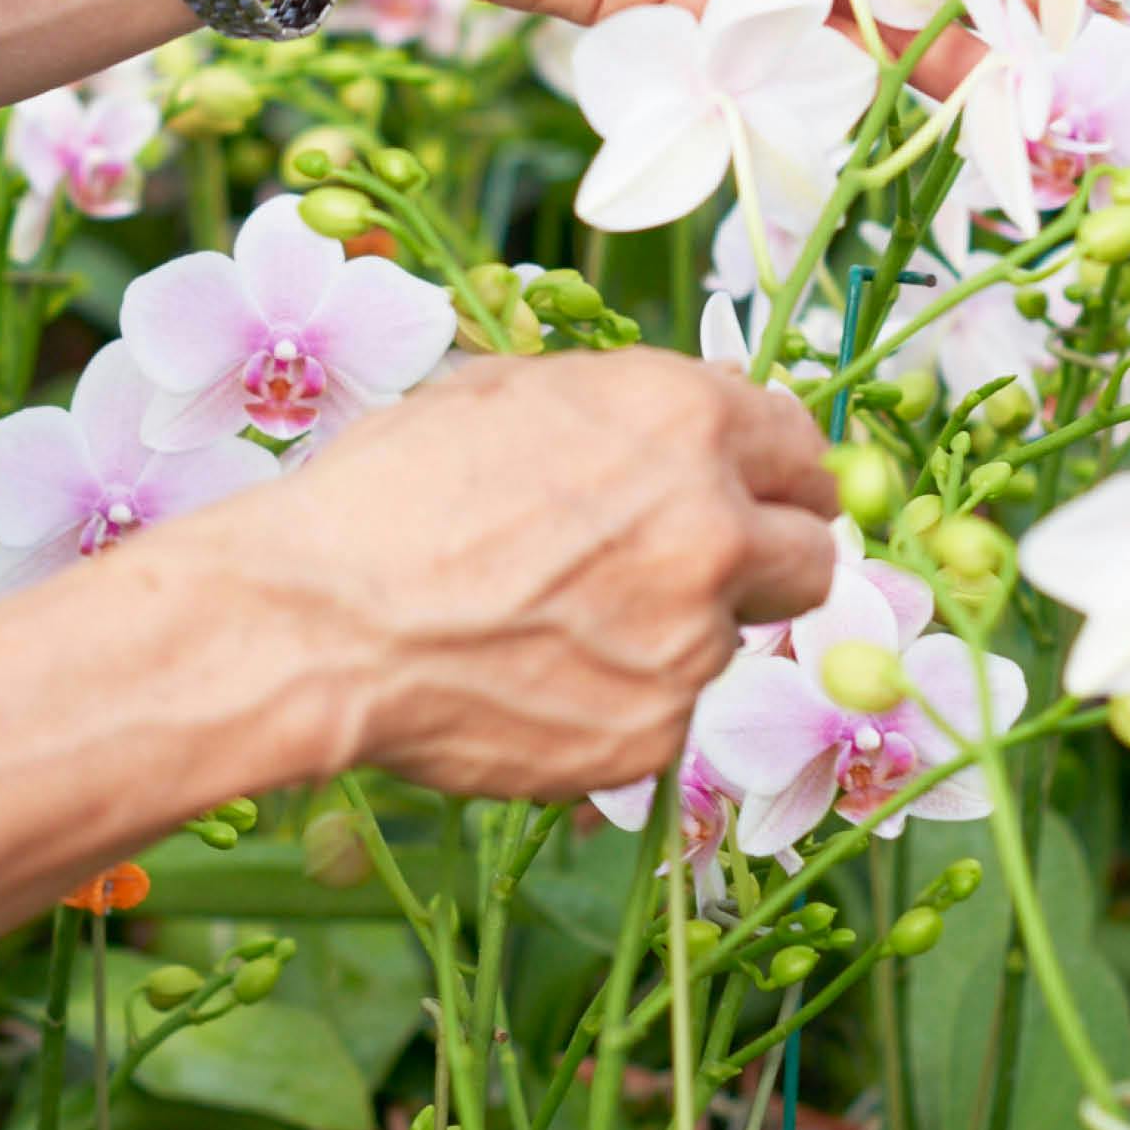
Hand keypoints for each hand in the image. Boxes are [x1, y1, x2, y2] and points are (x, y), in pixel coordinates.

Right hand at [224, 350, 839, 802]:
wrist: (319, 622)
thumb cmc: (388, 491)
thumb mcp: (506, 396)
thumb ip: (625, 408)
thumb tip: (697, 413)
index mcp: (683, 422)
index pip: (802, 449)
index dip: (777, 474)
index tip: (757, 494)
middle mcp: (711, 529)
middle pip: (809, 557)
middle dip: (762, 561)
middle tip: (691, 569)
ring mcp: (689, 642)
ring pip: (727, 640)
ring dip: (672, 631)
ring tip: (558, 623)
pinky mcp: (652, 734)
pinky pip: (663, 713)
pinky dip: (617, 699)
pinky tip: (532, 676)